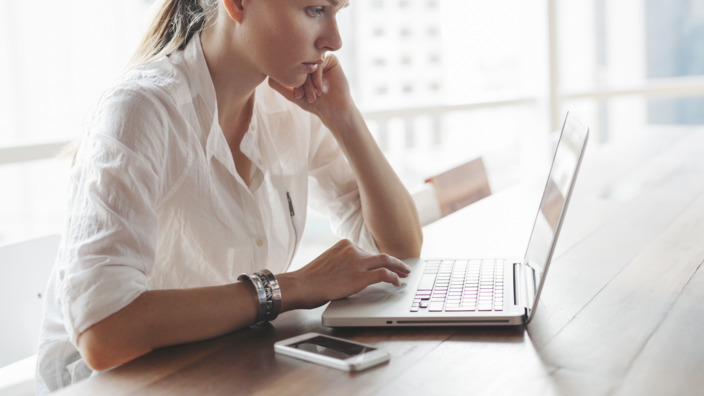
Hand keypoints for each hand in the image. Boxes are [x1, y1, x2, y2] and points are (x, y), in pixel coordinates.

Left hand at [268, 54, 352, 125]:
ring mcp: (320, 58)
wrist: (333, 109)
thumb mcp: (292, 94)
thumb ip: (279, 85)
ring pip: (308, 64)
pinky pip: (319, 64)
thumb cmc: (314, 103)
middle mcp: (310, 60)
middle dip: (301, 83)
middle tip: (303, 96)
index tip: (297, 96)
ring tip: (313, 96)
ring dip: (309, 82)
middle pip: (299, 64)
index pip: (290, 66)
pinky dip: (317, 79)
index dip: (292, 81)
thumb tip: (266, 76)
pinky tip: (321, 90)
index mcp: (301, 66)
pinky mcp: (331, 59)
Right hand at [280, 239, 411, 309]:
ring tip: (405, 274)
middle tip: (404, 268)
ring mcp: (357, 262)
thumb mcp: (328, 261)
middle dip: (395, 262)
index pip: (368, 252)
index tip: (387, 264)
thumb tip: (353, 272)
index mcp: (345, 244)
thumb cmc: (309, 279)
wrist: (300, 285)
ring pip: (386, 262)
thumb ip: (342, 262)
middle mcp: (353, 249)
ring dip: (398, 269)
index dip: (380, 260)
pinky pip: (383, 275)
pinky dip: (394, 278)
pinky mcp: (360, 277)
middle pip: (380, 255)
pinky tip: (398, 282)